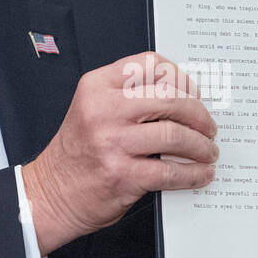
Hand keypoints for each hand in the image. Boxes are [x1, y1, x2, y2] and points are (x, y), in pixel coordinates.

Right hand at [22, 52, 217, 254]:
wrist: (50, 193)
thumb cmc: (77, 153)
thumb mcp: (92, 109)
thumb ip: (128, 98)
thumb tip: (183, 98)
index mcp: (96, 87)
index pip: (149, 64)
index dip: (180, 77)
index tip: (193, 93)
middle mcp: (103, 110)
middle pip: (170, 99)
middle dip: (199, 114)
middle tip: (208, 127)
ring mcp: (112, 143)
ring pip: (175, 134)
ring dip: (201, 145)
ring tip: (207, 151)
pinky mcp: (122, 175)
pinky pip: (170, 171)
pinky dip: (193, 173)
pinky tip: (200, 174)